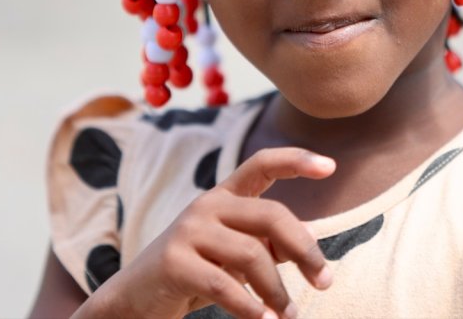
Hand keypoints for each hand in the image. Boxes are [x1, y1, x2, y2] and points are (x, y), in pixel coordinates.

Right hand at [84, 147, 335, 318]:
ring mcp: (188, 231)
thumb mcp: (231, 254)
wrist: (132, 300)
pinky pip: (224, 284)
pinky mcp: (173, 262)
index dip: (295, 160)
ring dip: (278, 290)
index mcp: (223, 197)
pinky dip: (249, 307)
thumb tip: (311, 239)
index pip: (261, 164)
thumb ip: (266, 244)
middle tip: (325, 281)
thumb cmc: (193, 274)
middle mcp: (206, 206)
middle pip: (271, 215)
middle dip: (305, 250)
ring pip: (253, 254)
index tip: (330, 167)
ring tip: (290, 314)